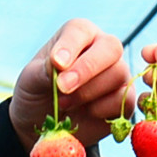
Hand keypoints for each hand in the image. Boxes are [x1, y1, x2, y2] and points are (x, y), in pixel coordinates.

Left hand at [10, 20, 132, 151]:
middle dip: (87, 68)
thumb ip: (44, 70)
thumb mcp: (31, 80)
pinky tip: (86, 113)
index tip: (57, 64)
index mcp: (78, 36)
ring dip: (88, 92)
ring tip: (64, 104)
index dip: (70, 46)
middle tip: (63, 87)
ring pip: (118, 73)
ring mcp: (117, 74)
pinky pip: (124, 99)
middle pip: (111, 47)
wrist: (46, 125)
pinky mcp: (124, 100)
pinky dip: (103, 108)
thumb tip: (59, 63)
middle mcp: (102, 50)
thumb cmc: (38, 93)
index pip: (81, 30)